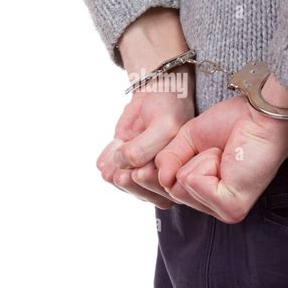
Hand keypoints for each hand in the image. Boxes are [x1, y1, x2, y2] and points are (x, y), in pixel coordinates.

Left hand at [97, 69, 193, 208]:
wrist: (155, 92)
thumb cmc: (168, 108)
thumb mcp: (164, 125)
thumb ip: (145, 149)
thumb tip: (120, 166)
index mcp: (180, 174)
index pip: (163, 194)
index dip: (148, 184)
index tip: (139, 172)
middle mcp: (162, 177)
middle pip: (142, 193)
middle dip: (128, 180)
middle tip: (121, 165)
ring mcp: (141, 171)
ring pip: (123, 184)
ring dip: (115, 170)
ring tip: (115, 153)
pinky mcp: (123, 162)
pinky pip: (109, 171)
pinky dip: (106, 160)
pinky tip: (112, 149)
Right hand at [155, 76, 287, 222]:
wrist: (260, 115)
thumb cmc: (232, 123)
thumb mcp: (187, 140)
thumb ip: (167, 160)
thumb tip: (160, 179)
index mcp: (208, 194)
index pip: (168, 189)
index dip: (172, 164)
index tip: (201, 150)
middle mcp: (216, 207)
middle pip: (171, 190)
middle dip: (188, 161)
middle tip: (217, 152)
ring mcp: (224, 211)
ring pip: (180, 187)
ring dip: (199, 161)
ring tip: (224, 156)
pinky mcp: (231, 207)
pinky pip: (192, 182)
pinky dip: (206, 163)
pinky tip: (227, 160)